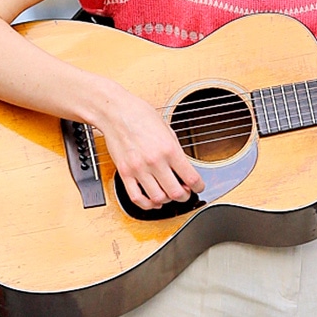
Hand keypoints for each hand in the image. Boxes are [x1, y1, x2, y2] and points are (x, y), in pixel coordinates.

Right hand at [100, 90, 205, 210]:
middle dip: (185, 196)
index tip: (199, 187)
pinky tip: (152, 200)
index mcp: (169, 149)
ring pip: (157, 198)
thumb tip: (183, 166)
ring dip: (167, 201)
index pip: (191, 177)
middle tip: (186, 192)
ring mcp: (139, 169)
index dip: (199, 186)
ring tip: (169, 195)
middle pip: (175, 193)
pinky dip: (147, 204)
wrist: (116, 112)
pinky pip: (136, 197)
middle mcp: (155, 161)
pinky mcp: (125, 173)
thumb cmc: (140, 115)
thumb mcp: (167, 128)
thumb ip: (175, 149)